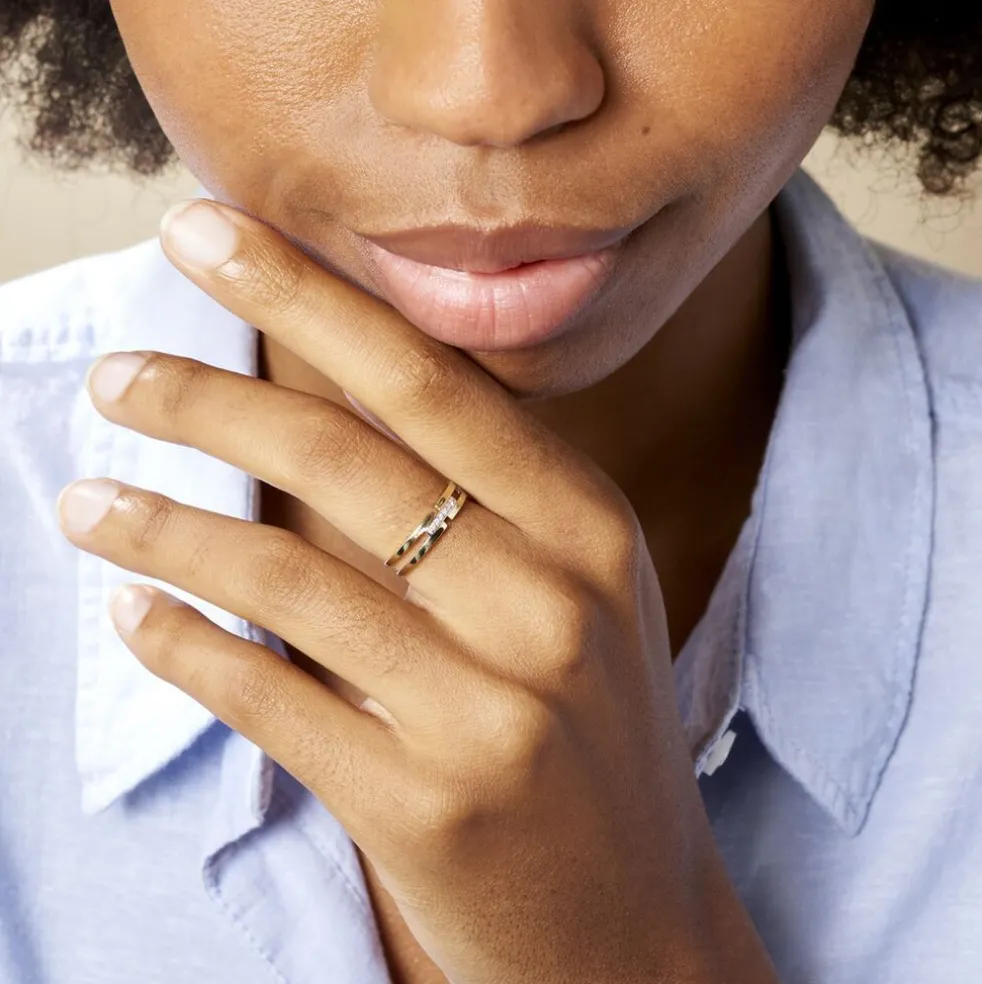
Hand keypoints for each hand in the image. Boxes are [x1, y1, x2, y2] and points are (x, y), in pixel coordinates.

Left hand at [57, 199, 776, 983]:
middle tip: (120, 374)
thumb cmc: (590, 741)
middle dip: (211, 398)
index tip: (211, 238)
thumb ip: (483, 505)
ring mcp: (494, 711)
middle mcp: (552, 606)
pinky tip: (136, 616)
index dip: (310, 297)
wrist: (633, 923)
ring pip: (291, 580)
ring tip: (86, 498)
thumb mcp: (575, 601)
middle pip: (348, 461)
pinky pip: (274, 701)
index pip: (429, 382)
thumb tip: (332, 403)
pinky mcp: (428, 808)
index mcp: (591, 532)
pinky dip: (189, 650)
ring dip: (167, 528)